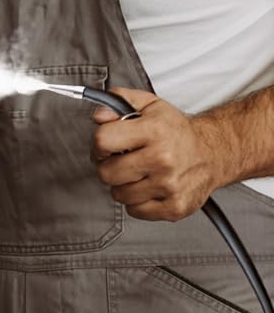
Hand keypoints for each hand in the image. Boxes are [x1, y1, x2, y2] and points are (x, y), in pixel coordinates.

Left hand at [91, 87, 221, 220]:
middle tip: (124, 161)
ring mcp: (170, 185)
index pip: (103, 140)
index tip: (106, 147)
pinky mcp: (175, 207)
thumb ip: (119, 102)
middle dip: (109, 167)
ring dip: (124, 186)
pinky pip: (135, 211)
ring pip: (119, 194)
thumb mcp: (149, 105)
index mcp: (154, 130)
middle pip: (106, 173)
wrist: (213, 153)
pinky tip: (150, 188)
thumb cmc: (177, 132)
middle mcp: (163, 158)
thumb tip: (99, 116)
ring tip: (140, 174)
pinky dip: (138, 202)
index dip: (98, 145)